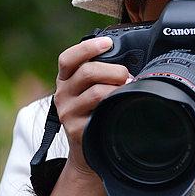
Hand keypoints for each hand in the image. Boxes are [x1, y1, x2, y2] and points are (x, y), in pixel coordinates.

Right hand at [54, 36, 129, 175]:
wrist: (87, 153)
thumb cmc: (94, 116)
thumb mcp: (88, 92)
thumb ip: (100, 75)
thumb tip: (132, 61)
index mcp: (65, 80)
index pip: (68, 59)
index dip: (88, 48)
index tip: (107, 42)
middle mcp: (62, 95)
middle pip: (87, 72)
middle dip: (114, 70)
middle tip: (128, 77)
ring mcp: (68, 114)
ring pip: (96, 93)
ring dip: (117, 89)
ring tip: (128, 91)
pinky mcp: (77, 131)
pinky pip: (100, 115)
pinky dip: (115, 107)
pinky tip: (122, 107)